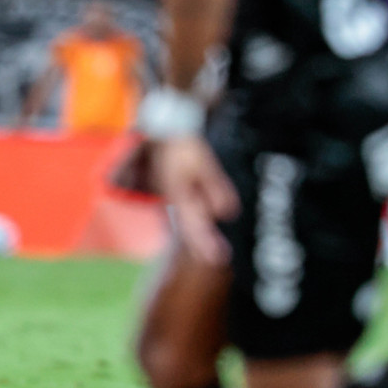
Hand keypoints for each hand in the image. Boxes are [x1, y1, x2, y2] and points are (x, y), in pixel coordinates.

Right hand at [153, 136, 239, 264]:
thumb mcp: (203, 164)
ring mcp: (172, 193)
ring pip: (186, 219)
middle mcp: (173, 198)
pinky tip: (199, 226)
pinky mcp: (174, 188)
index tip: (216, 259)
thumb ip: (215, 187)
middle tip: (216, 259)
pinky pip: (185, 209)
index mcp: (178, 195)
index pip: (194, 224)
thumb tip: (226, 214)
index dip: (205, 243)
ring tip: (210, 250)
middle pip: (189, 227)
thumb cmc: (180, 145)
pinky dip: (193, 222)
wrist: (161, 128)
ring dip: (198, 235)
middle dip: (202, 244)